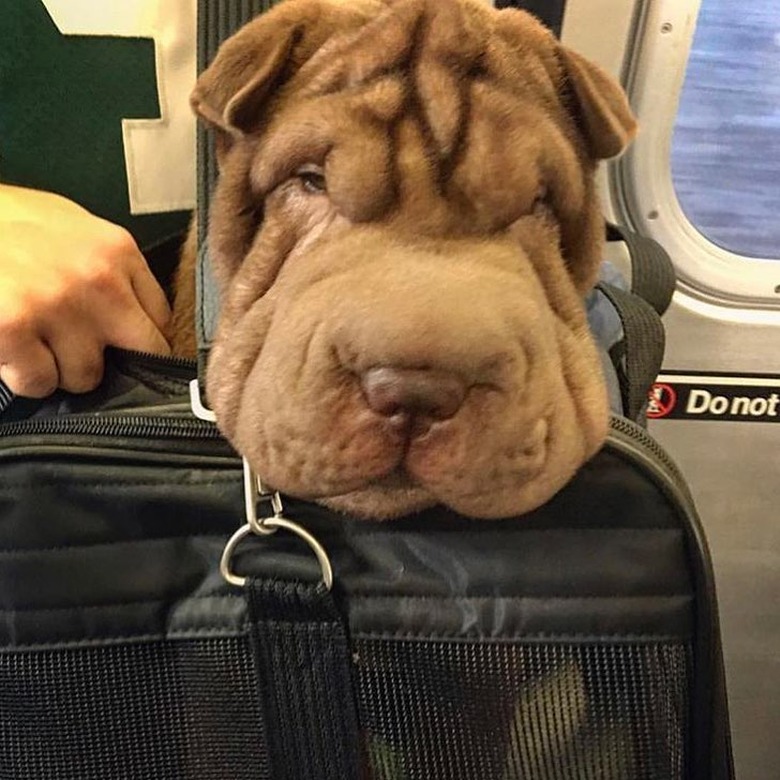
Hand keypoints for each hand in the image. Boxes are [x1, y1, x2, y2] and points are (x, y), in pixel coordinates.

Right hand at [0, 185, 171, 396]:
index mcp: (117, 250)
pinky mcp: (12, 328)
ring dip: (61, 371)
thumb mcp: (73, 230)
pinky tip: (13, 352)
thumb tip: (135, 320)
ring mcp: (56, 305)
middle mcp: (97, 279)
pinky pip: (39, 383)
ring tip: (36, 343)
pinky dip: (25, 377)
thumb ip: (110, 270)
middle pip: (142, 353)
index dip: (142, 342)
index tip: (126, 350)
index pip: (161, 320)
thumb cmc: (7, 222)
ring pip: (86, 376)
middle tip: (81, 352)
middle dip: (113, 361)